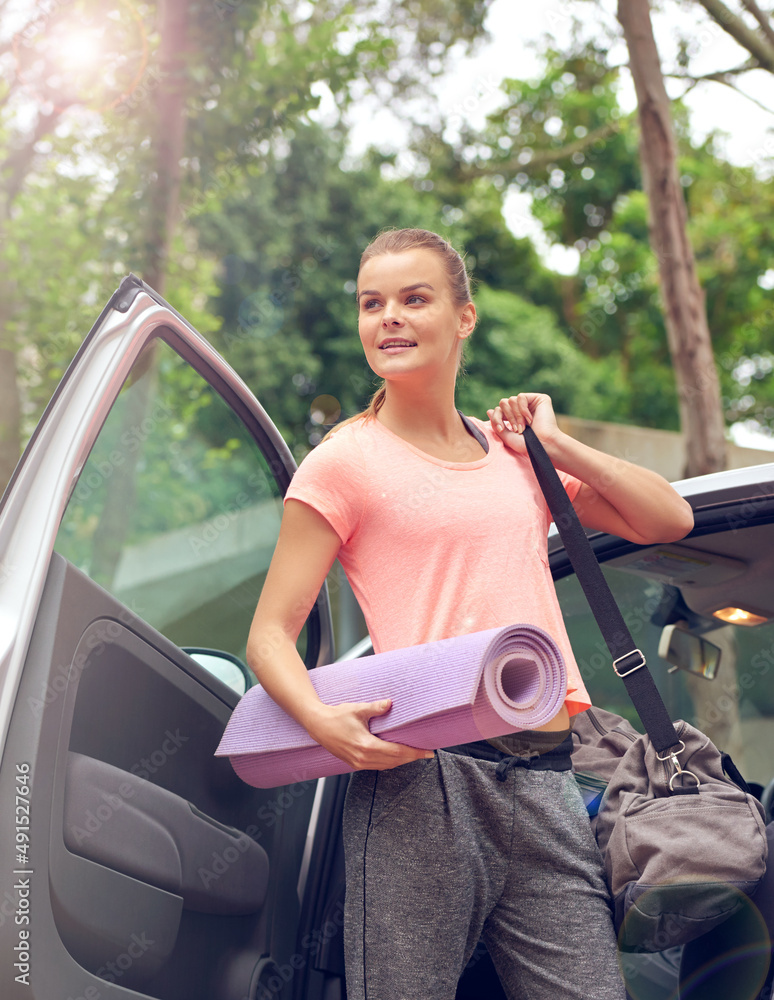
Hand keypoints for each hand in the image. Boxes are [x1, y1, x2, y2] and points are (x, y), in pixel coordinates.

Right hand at [304, 699, 435, 771]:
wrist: (317, 725)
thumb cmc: (336, 716)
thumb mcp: (358, 709)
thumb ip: (376, 708)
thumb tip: (390, 703)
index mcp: (366, 746)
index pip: (397, 752)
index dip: (415, 753)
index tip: (428, 753)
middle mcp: (363, 758)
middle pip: (394, 762)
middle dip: (411, 758)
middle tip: (426, 753)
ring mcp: (358, 763)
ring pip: (386, 766)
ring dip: (401, 761)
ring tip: (413, 754)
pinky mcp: (354, 763)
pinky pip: (377, 766)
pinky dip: (389, 762)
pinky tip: (395, 756)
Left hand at [487, 392, 559, 455]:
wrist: (543, 445)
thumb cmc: (527, 445)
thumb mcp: (507, 436)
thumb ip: (497, 424)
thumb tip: (489, 410)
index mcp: (514, 417)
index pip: (499, 410)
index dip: (497, 418)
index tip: (501, 429)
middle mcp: (522, 409)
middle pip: (503, 402)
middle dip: (507, 417)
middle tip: (517, 429)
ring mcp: (531, 404)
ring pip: (511, 399)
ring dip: (516, 415)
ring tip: (524, 426)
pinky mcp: (539, 399)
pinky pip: (521, 397)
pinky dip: (522, 409)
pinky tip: (530, 419)